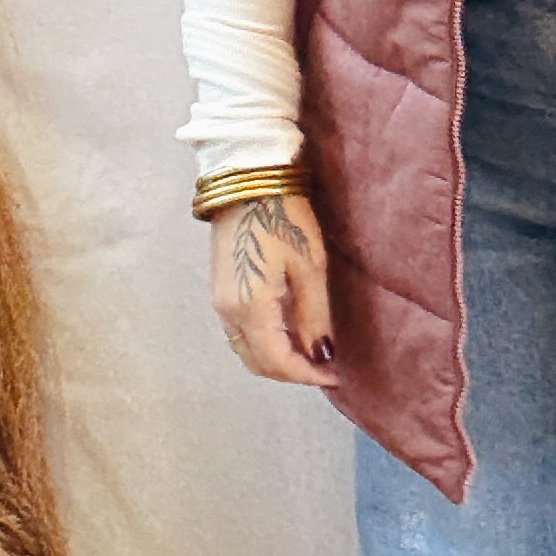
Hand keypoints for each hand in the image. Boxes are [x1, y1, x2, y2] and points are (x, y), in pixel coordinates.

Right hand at [209, 191, 334, 384]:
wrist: (247, 180)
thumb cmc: (284, 218)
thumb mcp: (310, 267)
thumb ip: (315, 316)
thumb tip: (322, 355)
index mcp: (250, 308)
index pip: (278, 361)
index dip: (307, 375)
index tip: (335, 376)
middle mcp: (227, 312)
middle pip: (257, 362)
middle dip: (291, 373)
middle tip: (325, 368)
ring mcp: (219, 302)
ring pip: (246, 350)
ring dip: (276, 359)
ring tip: (310, 353)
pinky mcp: (220, 289)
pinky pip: (240, 332)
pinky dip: (264, 342)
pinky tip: (289, 332)